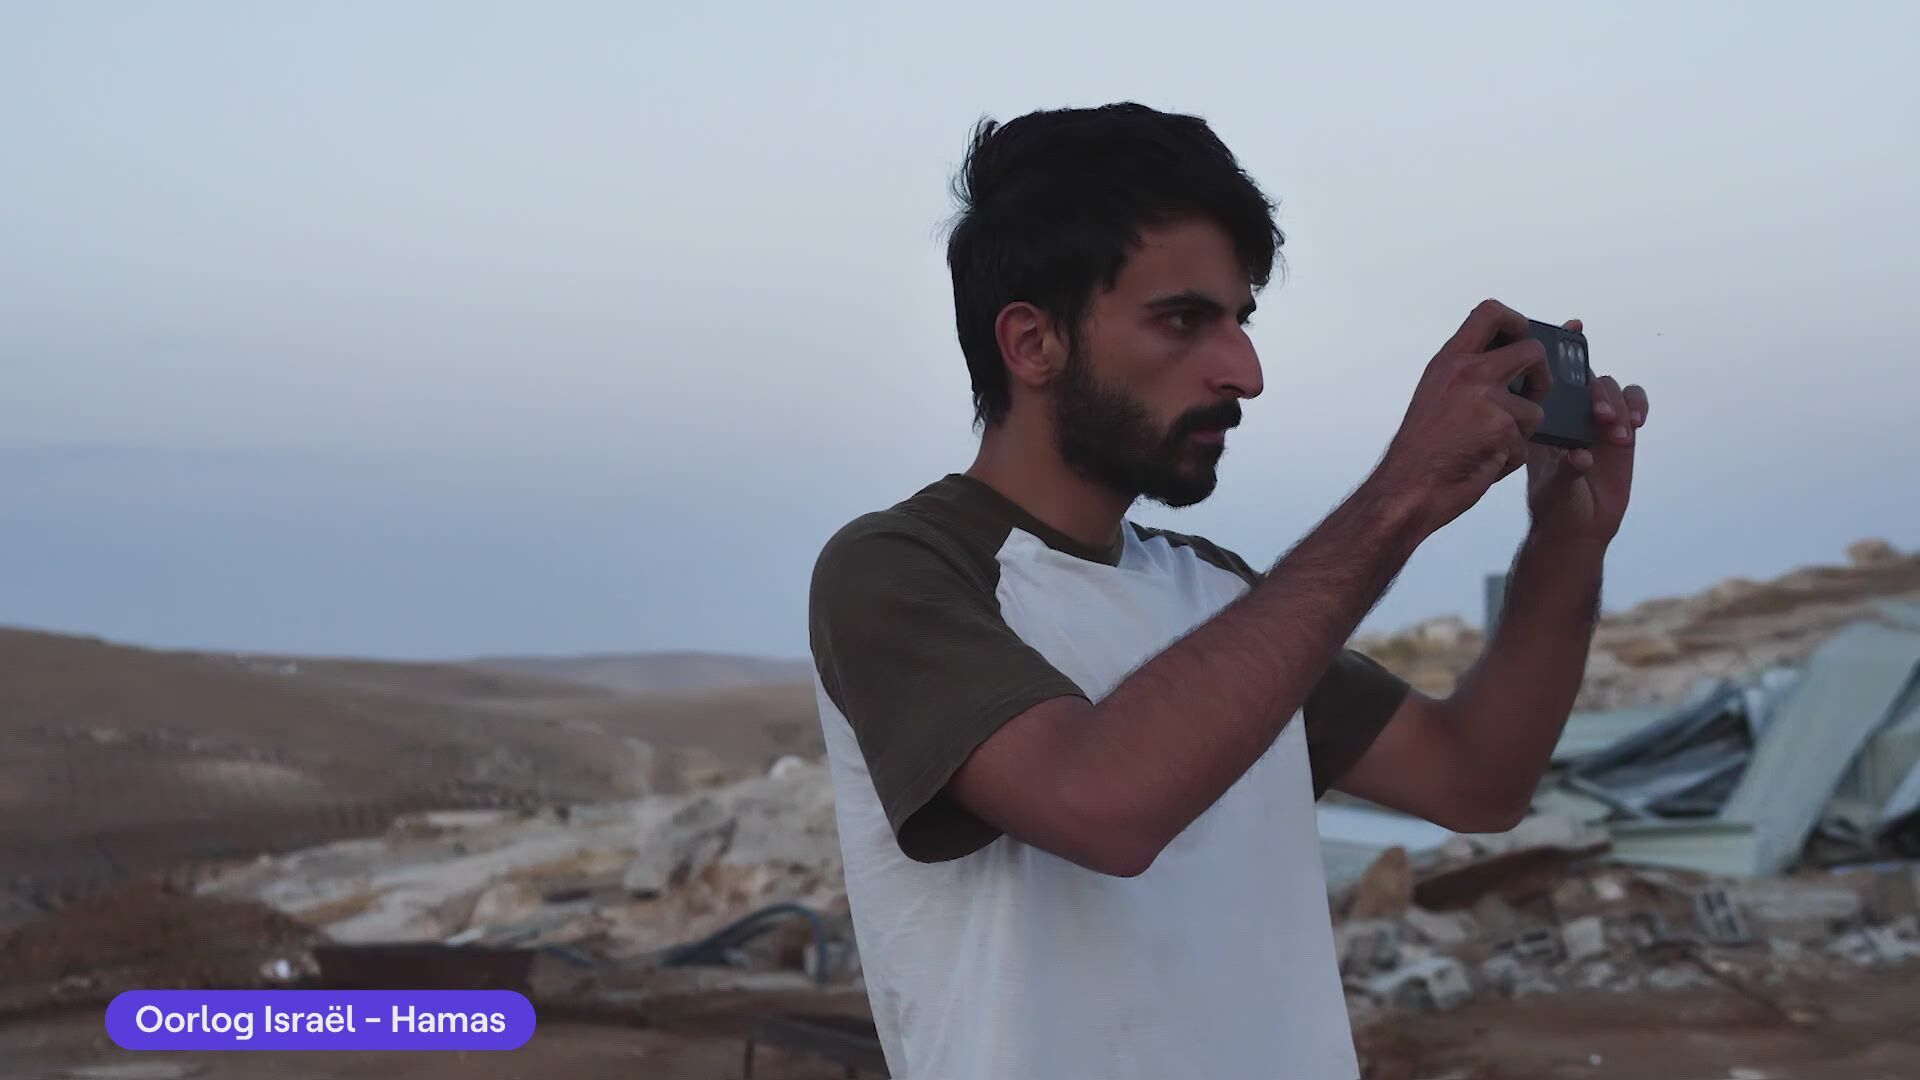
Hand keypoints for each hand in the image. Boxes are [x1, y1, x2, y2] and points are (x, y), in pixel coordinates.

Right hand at [1369, 299, 1550, 537]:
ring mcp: (1485, 399)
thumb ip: (1467, 375)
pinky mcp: (1502, 428)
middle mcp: (1467, 373)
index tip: (1521, 338)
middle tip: (1530, 395)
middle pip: (1532, 350)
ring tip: (1494, 444)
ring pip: (1536, 406)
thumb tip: (1509, 363)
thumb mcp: (1437, 395)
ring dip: (1523, 431)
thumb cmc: (1422, 449)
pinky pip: (1527, 442)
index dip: (1517, 321)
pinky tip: (1486, 462)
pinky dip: (1512, 459)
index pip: (1491, 312)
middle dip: (1542, 375)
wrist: (1408, 487)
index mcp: (1450, 361)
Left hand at [1525, 318, 1647, 545]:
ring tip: (1617, 431)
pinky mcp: (1622, 435)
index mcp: (1546, 418)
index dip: (1563, 348)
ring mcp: (1598, 422)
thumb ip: (1565, 472)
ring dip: (1617, 403)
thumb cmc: (1553, 506)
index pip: (1553, 376)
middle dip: (1598, 390)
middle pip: (1588, 380)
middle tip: (1600, 416)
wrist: (1575, 529)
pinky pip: (1634, 408)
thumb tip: (1582, 458)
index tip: (1575, 327)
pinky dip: (1638, 407)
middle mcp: (1571, 414)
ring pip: (1613, 391)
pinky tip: (1636, 423)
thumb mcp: (1551, 489)